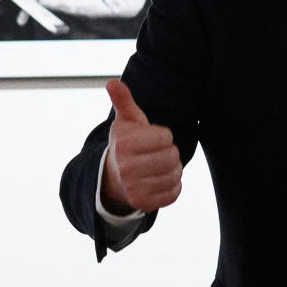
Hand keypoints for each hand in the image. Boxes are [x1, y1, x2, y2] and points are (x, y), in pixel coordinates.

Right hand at [101, 78, 182, 214]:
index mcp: (123, 143)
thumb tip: (112, 82)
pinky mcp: (143, 204)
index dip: (163, 136)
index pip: (166, 137)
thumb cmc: (127, 143)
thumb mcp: (126, 121)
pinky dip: (173, 186)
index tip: (151, 138)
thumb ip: (123, 100)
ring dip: (173, 169)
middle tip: (158, 153)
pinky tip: (160, 180)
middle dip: (170, 152)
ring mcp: (133, 188)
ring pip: (175, 175)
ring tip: (160, 166)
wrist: (115, 177)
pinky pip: (174, 193)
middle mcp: (125, 167)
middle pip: (172, 156)